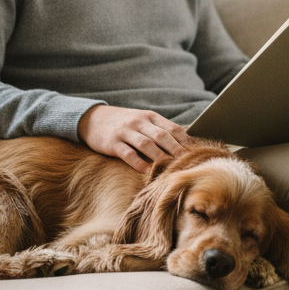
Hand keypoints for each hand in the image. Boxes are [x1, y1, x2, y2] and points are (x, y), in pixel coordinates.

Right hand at [78, 104, 192, 172]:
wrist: (91, 118)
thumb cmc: (123, 123)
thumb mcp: (142, 121)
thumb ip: (159, 130)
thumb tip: (184, 145)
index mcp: (150, 117)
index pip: (173, 128)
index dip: (186, 141)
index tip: (197, 154)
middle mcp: (139, 122)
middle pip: (163, 137)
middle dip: (177, 151)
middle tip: (189, 164)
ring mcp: (125, 132)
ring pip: (147, 145)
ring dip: (161, 158)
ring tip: (172, 169)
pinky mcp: (112, 143)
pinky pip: (128, 154)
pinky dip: (139, 163)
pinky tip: (147, 172)